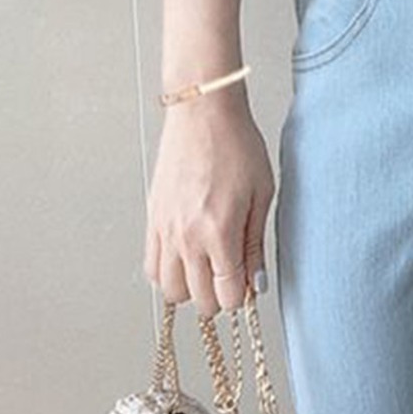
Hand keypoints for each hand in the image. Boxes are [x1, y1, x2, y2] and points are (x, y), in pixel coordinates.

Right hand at [143, 85, 274, 316]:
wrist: (202, 114)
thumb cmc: (237, 144)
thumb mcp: (261, 193)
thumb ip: (255, 244)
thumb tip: (256, 283)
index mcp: (219, 231)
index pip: (226, 294)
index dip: (241, 297)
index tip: (249, 285)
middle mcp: (186, 236)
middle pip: (198, 299)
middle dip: (219, 297)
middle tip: (233, 277)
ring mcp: (165, 229)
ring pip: (169, 290)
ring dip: (191, 288)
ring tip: (209, 269)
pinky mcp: (152, 219)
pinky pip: (151, 267)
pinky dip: (167, 273)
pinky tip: (187, 259)